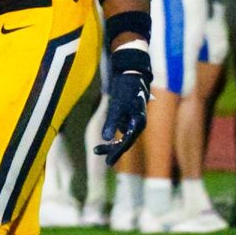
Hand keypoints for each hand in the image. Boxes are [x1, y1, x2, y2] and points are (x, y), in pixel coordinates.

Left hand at [94, 47, 151, 166]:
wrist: (131, 71)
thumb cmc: (125, 88)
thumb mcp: (116, 105)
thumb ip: (111, 122)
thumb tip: (106, 138)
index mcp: (138, 122)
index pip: (127, 142)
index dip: (116, 153)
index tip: (107, 163)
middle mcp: (138, 122)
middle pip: (125, 141)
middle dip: (111, 149)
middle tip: (97, 156)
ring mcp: (135, 119)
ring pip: (122, 135)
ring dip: (111, 142)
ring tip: (97, 149)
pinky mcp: (130, 114)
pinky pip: (120, 126)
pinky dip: (113, 129)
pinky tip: (108, 128)